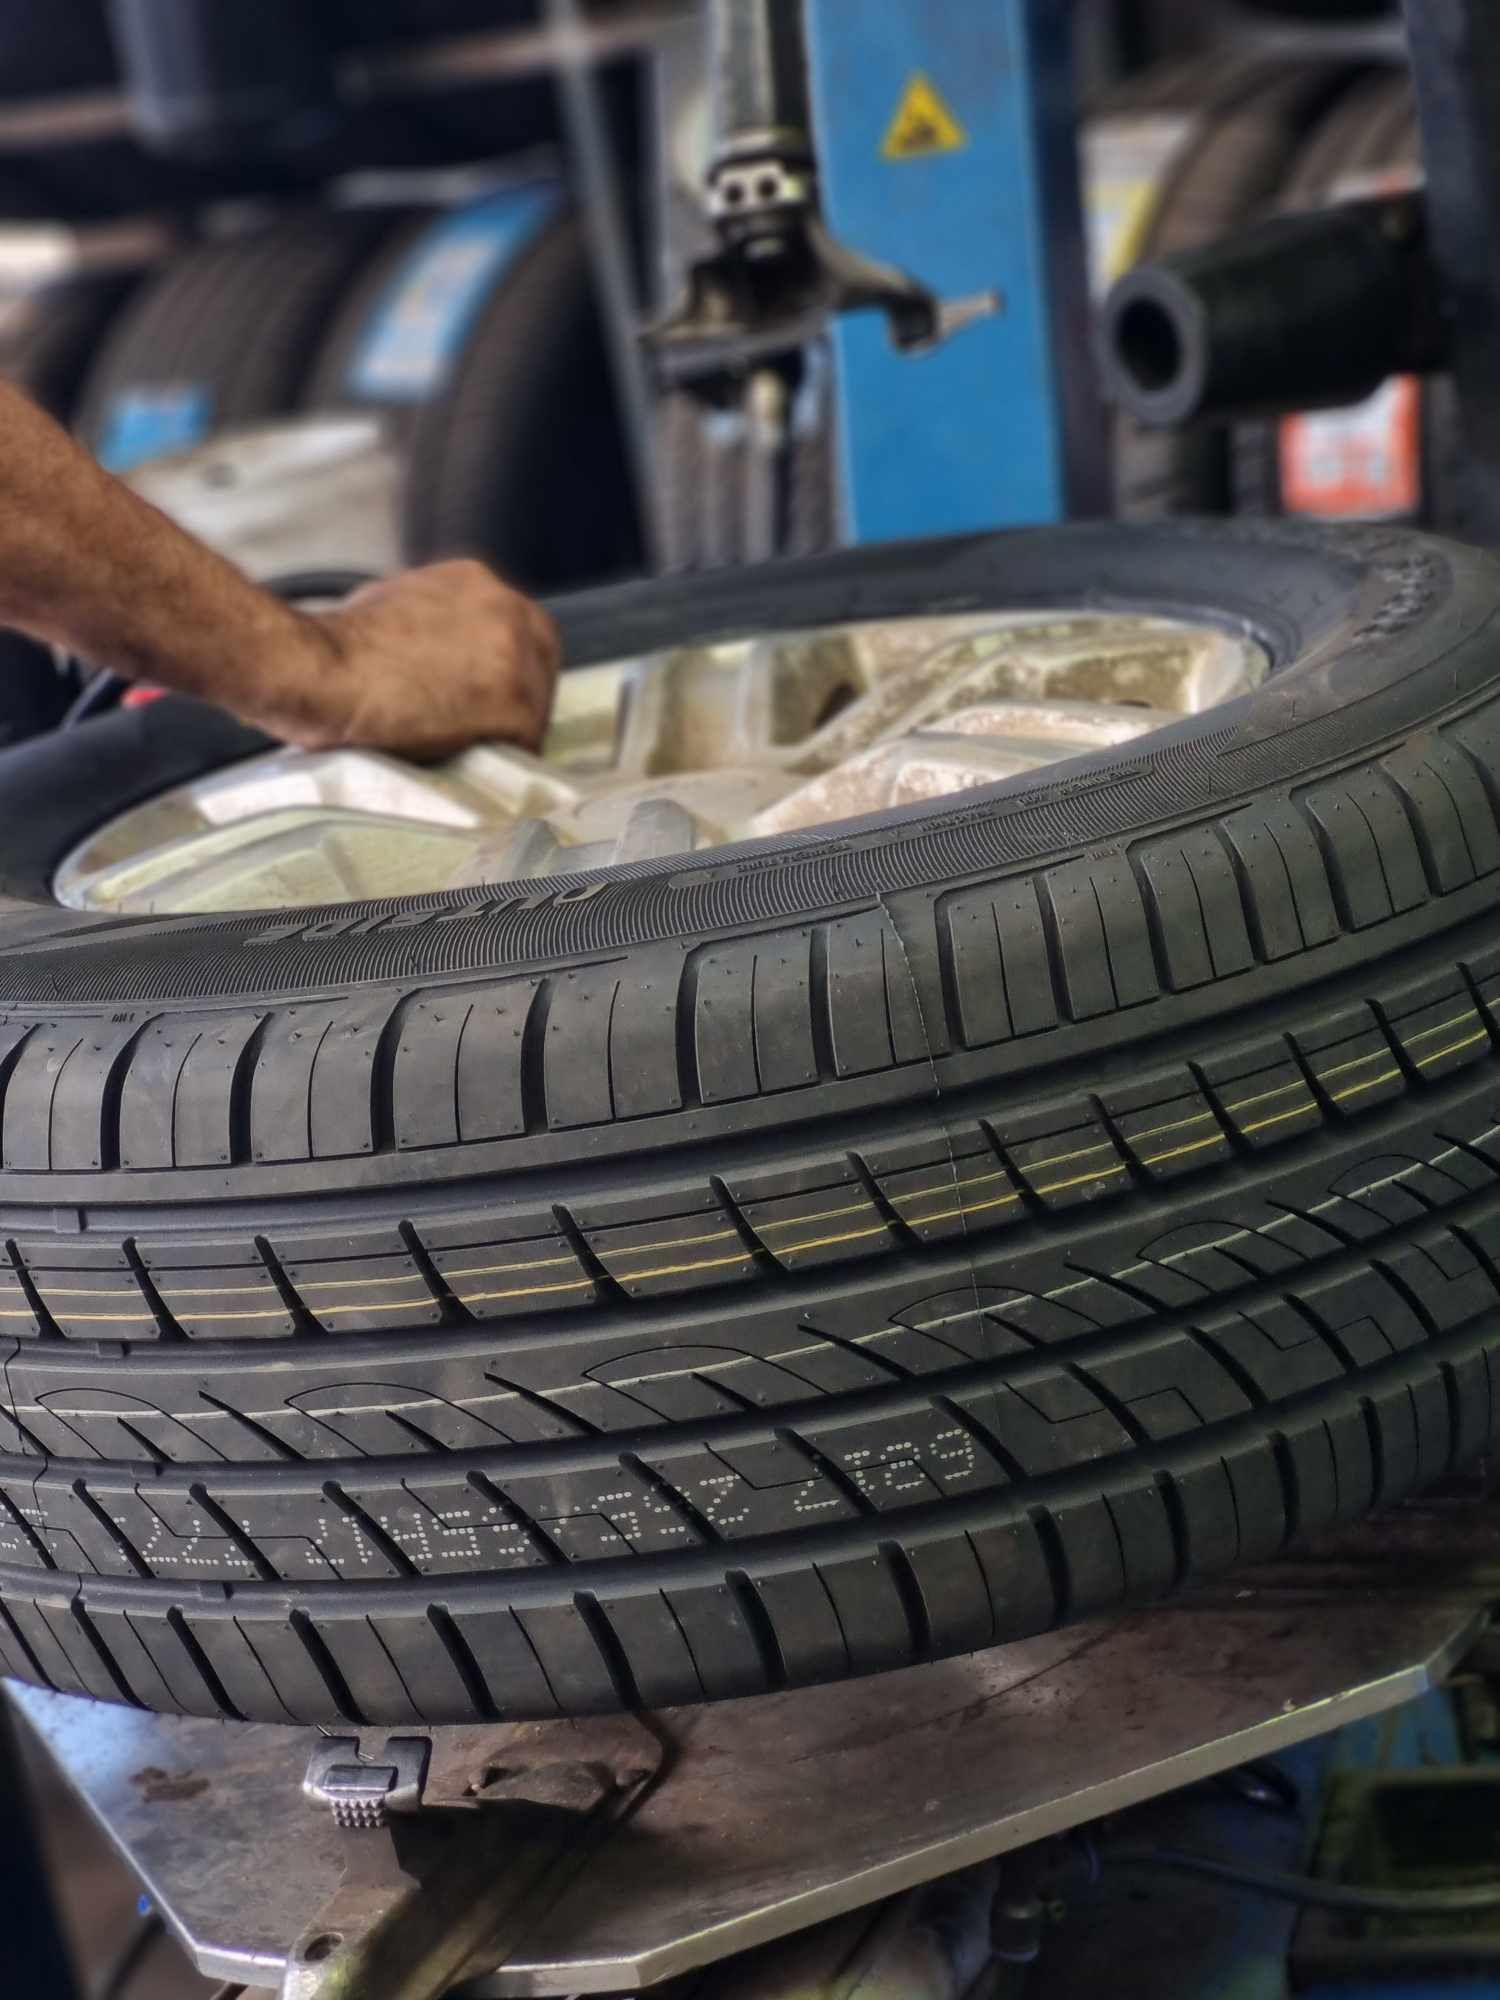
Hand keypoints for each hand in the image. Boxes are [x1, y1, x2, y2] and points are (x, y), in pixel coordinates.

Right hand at [261, 560, 560, 759]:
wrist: (316, 669)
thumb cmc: (336, 649)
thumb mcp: (390, 605)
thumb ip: (433, 623)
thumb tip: (440, 656)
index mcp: (479, 583)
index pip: (520, 635)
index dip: (503, 676)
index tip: (482, 701)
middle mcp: (509, 611)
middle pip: (538, 671)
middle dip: (511, 704)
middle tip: (476, 733)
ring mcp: (517, 658)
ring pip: (535, 710)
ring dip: (504, 734)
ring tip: (460, 750)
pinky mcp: (514, 705)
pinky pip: (524, 746)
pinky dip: (501, 763)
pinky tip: (467, 767)